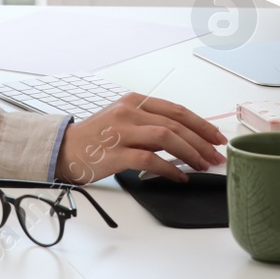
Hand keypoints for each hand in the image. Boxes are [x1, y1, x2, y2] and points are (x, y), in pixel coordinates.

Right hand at [53, 93, 227, 184]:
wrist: (63, 149)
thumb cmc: (95, 138)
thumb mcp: (123, 121)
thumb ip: (150, 125)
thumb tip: (184, 139)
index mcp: (134, 101)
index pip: (176, 110)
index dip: (200, 124)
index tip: (216, 137)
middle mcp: (129, 112)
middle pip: (175, 124)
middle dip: (201, 141)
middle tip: (215, 155)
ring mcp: (121, 132)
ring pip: (166, 138)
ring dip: (190, 153)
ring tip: (202, 165)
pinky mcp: (115, 153)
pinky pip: (150, 160)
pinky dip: (169, 169)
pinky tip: (180, 177)